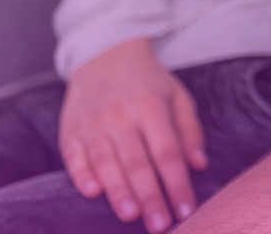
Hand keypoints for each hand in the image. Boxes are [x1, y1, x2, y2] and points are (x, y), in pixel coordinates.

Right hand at [60, 39, 207, 230]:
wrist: (105, 55)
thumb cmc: (148, 82)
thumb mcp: (177, 96)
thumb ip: (190, 130)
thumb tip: (199, 165)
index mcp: (151, 108)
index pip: (167, 153)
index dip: (177, 183)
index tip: (186, 209)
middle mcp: (121, 117)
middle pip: (137, 162)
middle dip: (150, 196)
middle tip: (160, 225)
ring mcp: (93, 124)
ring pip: (106, 162)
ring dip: (118, 191)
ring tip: (131, 215)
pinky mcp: (70, 130)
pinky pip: (74, 156)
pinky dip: (82, 175)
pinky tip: (92, 192)